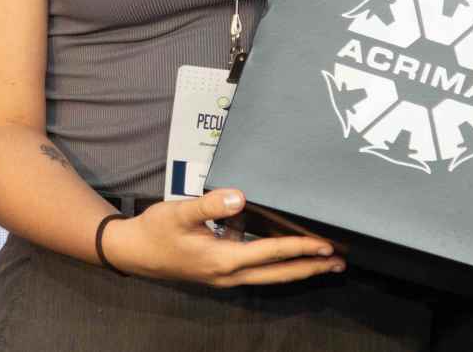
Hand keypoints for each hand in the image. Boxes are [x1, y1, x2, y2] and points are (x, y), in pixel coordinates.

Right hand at [102, 188, 345, 287]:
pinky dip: (274, 260)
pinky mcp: (219, 269)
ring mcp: (224, 275)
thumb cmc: (156, 231)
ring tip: (322, 260)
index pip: (271, 253)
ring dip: (296, 267)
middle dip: (310, 268)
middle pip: (278, 273)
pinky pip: (255, 267)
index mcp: (223, 260)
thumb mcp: (180, 212)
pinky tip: (281, 245)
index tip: (325, 246)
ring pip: (268, 273)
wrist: (133, 252)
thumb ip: (210, 205)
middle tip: (338, 263)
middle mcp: (228, 274)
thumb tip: (239, 197)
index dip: (300, 248)